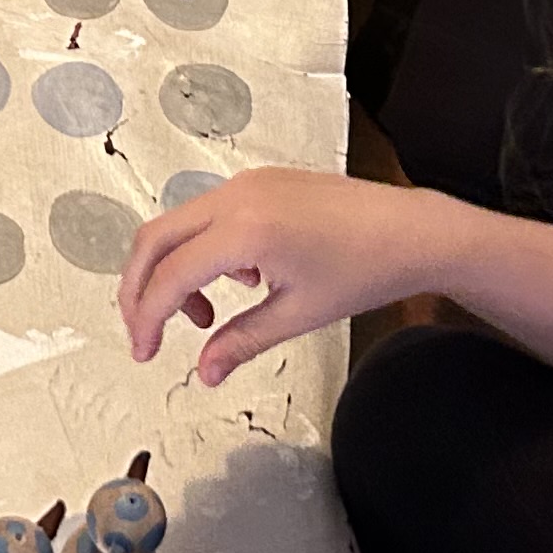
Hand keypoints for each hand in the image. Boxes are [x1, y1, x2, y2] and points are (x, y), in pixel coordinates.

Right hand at [116, 169, 470, 387]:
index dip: (147, 319)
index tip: (144, 350)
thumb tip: (206, 371)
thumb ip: (241, 342)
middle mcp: (237, 197)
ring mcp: (247, 184)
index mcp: (245, 231)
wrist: (412, 231)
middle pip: (155, 239)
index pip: (171, 276)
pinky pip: (208, 214)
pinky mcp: (259, 182)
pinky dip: (202, 249)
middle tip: (145, 331)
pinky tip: (241, 280)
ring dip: (173, 269)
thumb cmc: (367, 267)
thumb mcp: (298, 315)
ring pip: (177, 224)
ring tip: (206, 316)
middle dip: (140, 289)